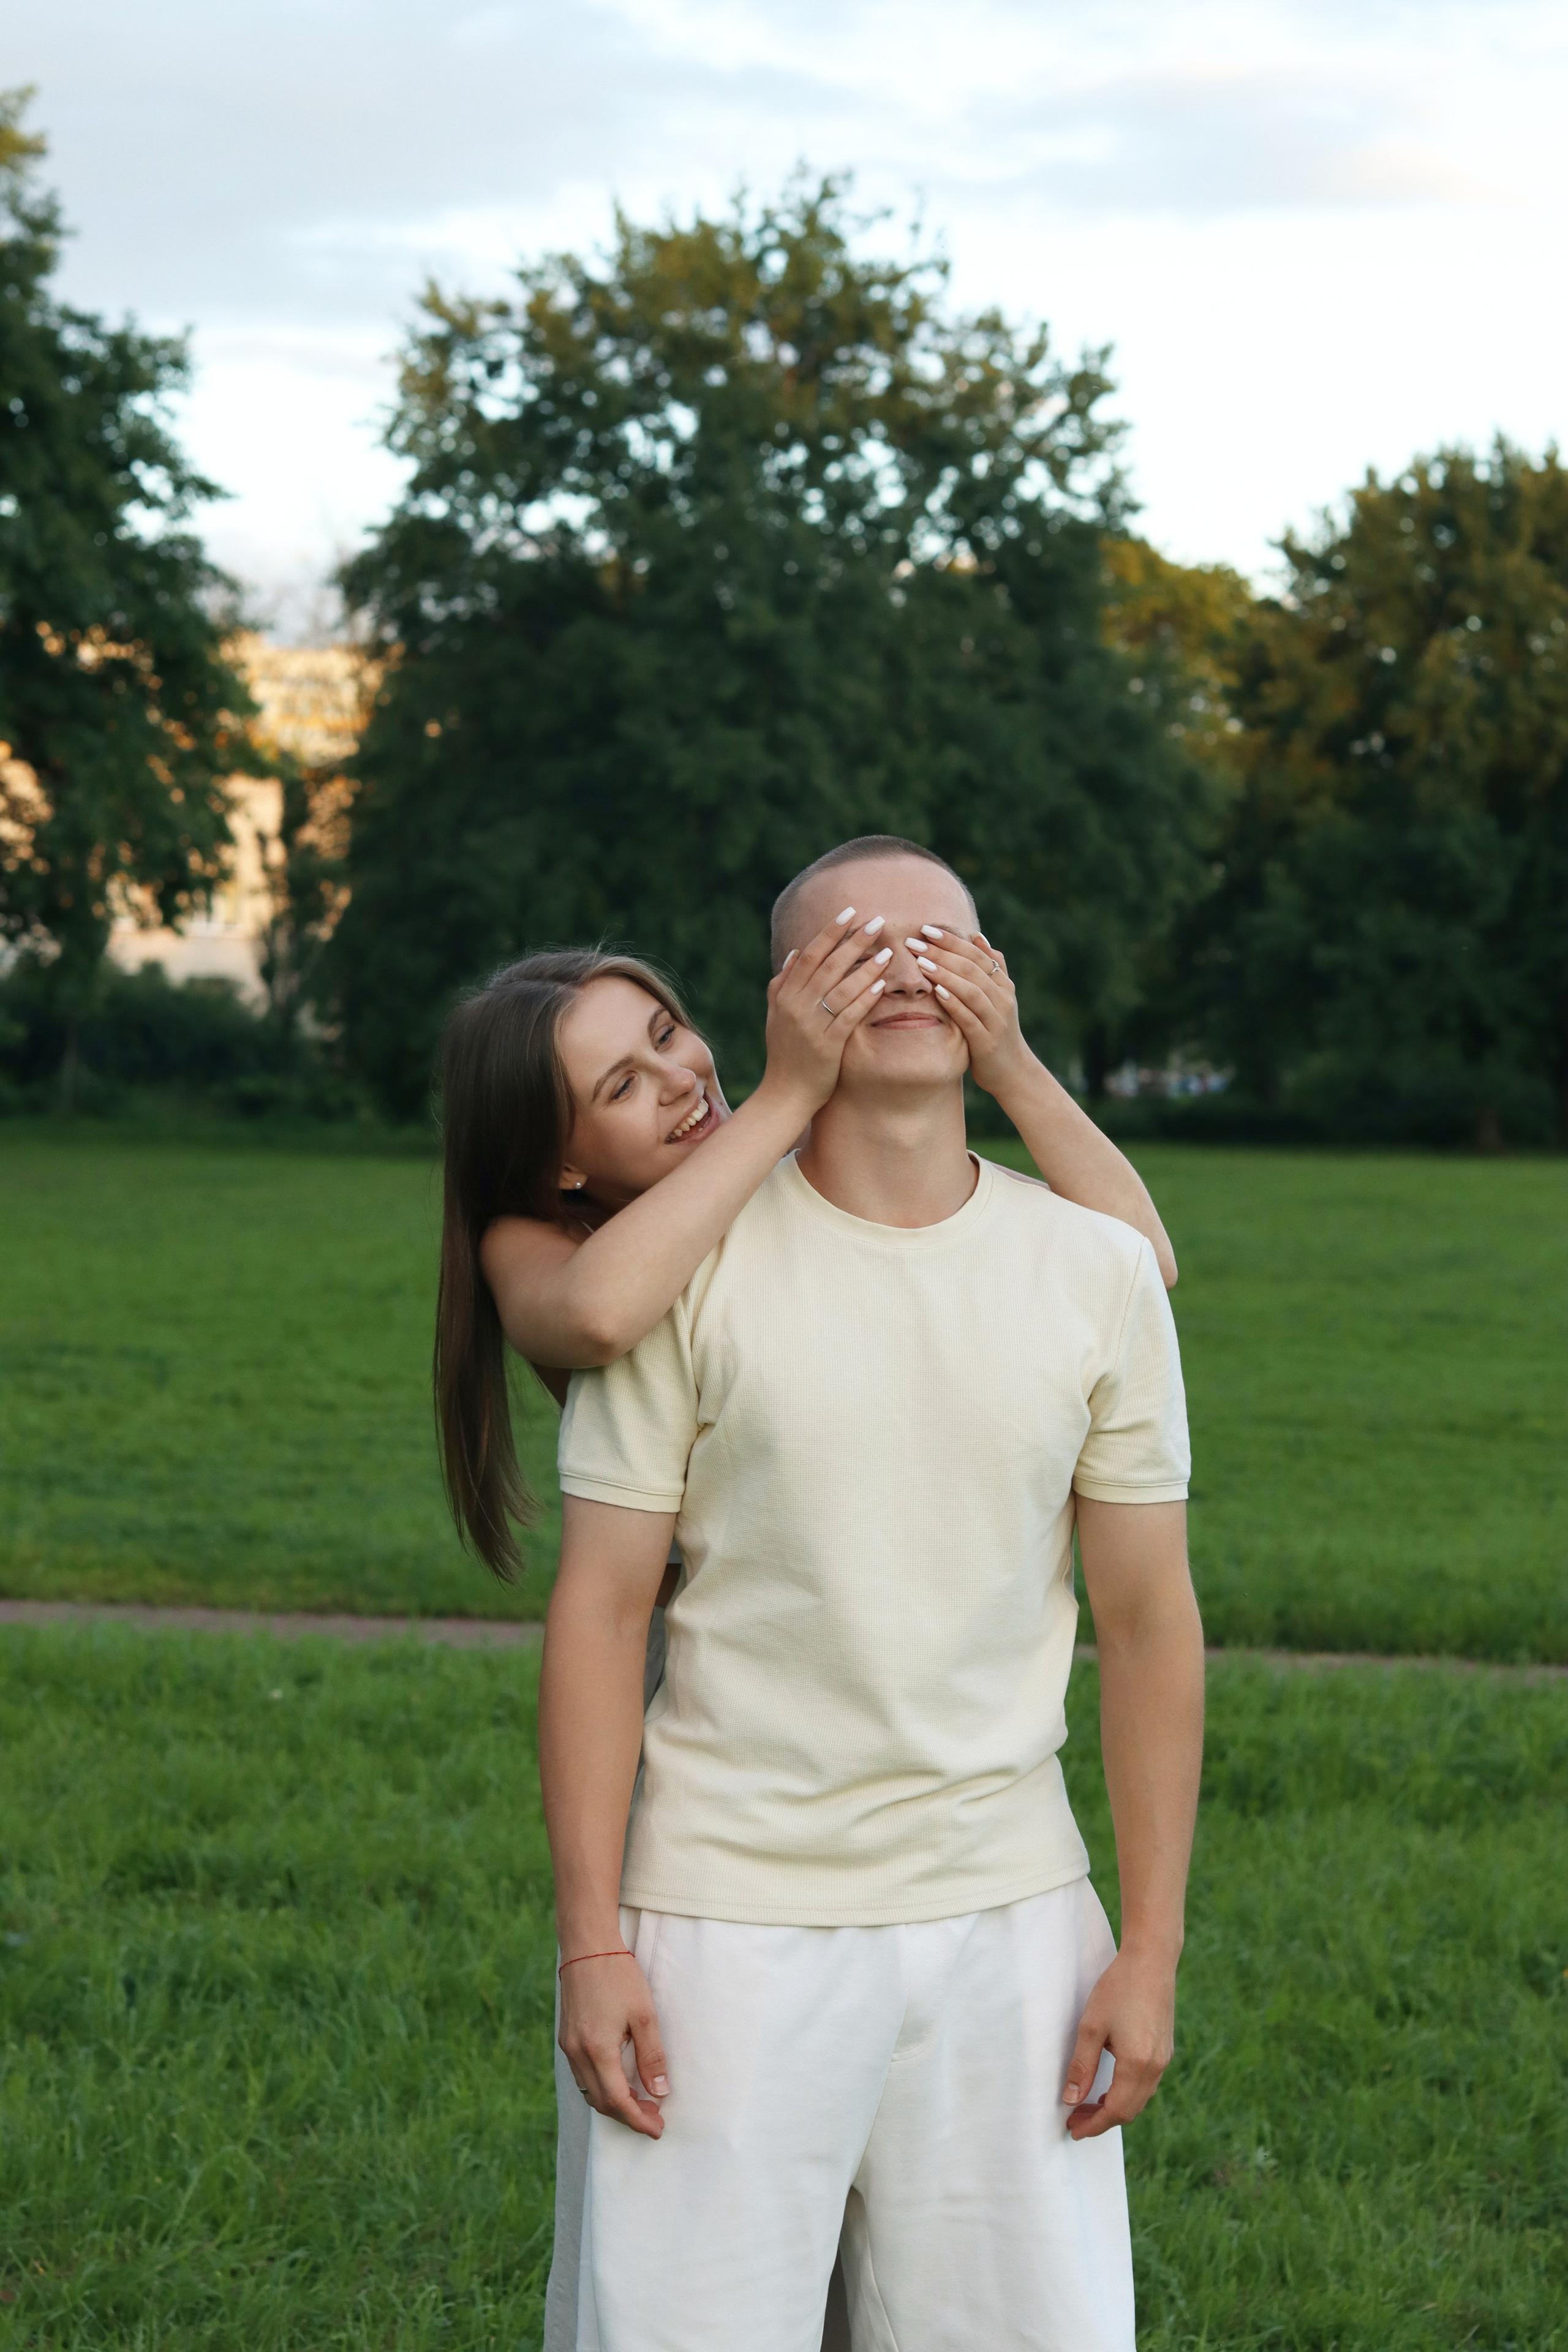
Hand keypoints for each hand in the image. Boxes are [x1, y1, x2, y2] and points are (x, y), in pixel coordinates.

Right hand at [558, 1951, 669, 2138]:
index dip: (638, 2120)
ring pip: (589, 2092)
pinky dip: (601, 2087)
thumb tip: (660, 2092)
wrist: (587, 1946)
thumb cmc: (618, 1976)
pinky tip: (618, 2081)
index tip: (657, 2128)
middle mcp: (577, 2054)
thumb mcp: (643, 2015)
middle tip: (654, 2118)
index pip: (617, 2101)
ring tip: (640, 2103)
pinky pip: (582, 2076)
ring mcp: (568, 2047)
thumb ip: (651, 2056)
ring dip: (614, 2104)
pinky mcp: (566, 2038)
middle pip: (601, 2103)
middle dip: (628, 2117)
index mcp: (597, 2050)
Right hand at [758, 907, 891, 1113]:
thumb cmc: (785, 1053)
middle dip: (853, 941)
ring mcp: (811, 1025)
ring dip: (866, 968)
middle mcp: (796, 1006)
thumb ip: (783, 984)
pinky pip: (849, 1016)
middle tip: (877, 922)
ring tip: (888, 951)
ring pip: (841, 988)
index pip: (809, 954)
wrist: (784, 1094)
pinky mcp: (827, 1045)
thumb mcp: (777, 1015)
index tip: (850, 913)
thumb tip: (795, 953)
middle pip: (828, 965)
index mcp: (784, 995)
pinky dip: (865, 999)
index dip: (830, 932)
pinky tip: (882, 985)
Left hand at [901, 927, 1033, 1098]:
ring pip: (972, 990)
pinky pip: (970, 1019)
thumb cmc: (996, 1031)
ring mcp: (996, 1020)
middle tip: (915, 941)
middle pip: (972, 968)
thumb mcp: (997, 998)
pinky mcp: (987, 1042)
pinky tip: (937, 993)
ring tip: (921, 963)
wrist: (1013, 1072)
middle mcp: (1002, 998)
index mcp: (1002, 985)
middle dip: (942, 953)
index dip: (952, 940)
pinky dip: (954, 1004)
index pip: (977, 954)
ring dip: (946, 975)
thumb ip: (990, 968)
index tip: (927, 928)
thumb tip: (978, 937)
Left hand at [1061, 1945, 1176, 2140]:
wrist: (1151, 1961)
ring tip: (1088, 2105)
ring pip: (1140, 2098)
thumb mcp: (1091, 2026)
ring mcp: (1163, 2059)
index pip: (1116, 2111)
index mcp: (1137, 2064)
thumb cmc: (1118, 1988)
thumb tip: (1071, 2100)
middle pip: (1130, 2110)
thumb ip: (1082, 2066)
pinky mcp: (1165, 2049)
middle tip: (1075, 2119)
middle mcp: (1155, 2067)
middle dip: (1102, 2120)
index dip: (1094, 2125)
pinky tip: (1110, 2085)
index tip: (1073, 2131)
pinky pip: (1147, 2084)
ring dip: (1115, 2108)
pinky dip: (1128, 2093)